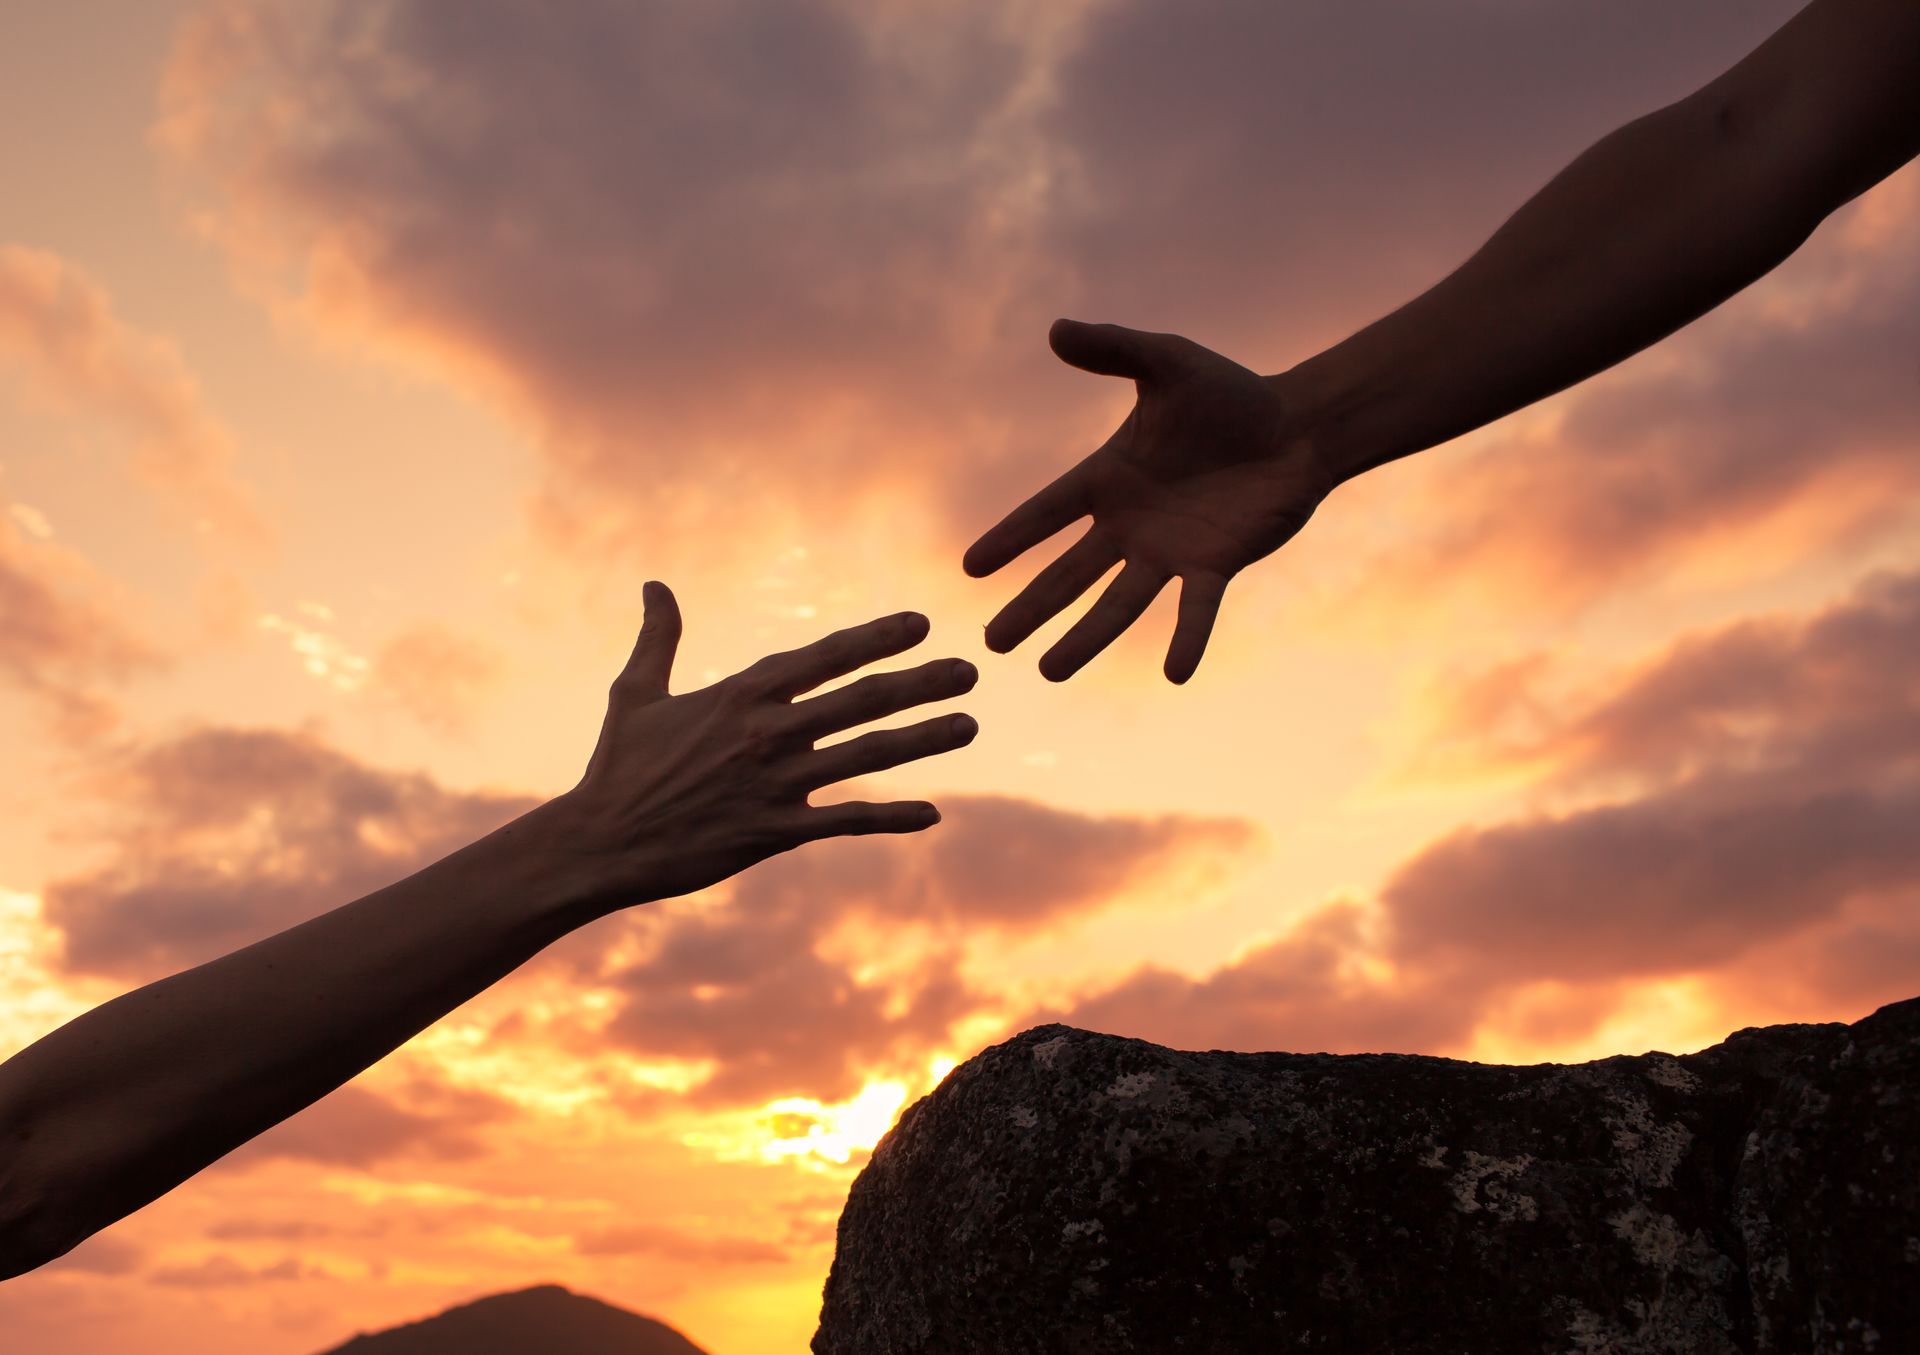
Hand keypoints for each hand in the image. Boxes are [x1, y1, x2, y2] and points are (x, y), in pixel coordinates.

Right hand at [554, 582, 978, 908]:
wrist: (600, 843)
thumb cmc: (617, 766)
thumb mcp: (635, 692)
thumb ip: (658, 637)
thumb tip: (654, 584)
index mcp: (741, 694)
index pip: (824, 657)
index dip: (876, 638)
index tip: (920, 624)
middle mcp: (768, 734)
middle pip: (862, 700)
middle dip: (921, 682)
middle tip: (971, 669)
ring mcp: (776, 784)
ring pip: (867, 756)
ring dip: (924, 739)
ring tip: (971, 724)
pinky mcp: (776, 832)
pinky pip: (846, 822)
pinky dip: (891, 818)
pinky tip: (933, 814)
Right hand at [964, 319, 1336, 682]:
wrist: (1298, 427)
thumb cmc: (1229, 394)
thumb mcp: (1167, 362)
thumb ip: (1114, 348)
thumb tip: (1056, 329)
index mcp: (1109, 478)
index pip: (1047, 513)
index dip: (1010, 539)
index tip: (971, 569)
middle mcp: (1130, 524)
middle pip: (1070, 575)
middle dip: (1032, 609)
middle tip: (993, 645)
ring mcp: (1170, 551)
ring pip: (1119, 604)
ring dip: (1085, 639)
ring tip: (1049, 673)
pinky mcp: (1215, 566)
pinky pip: (1196, 610)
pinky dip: (1187, 640)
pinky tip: (1175, 675)